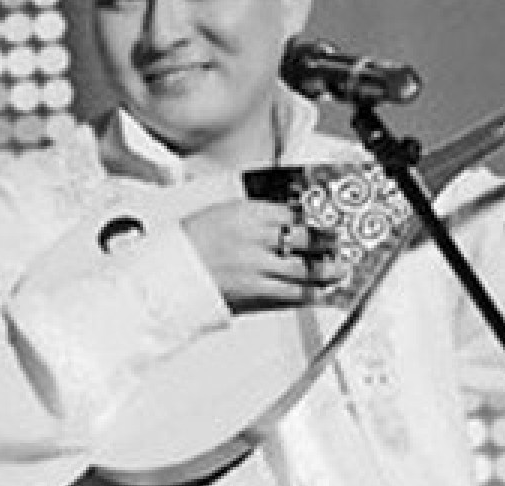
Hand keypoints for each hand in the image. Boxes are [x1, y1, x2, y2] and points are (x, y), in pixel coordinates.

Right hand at [181, 199, 339, 312]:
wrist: (165, 276)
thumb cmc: (187, 244)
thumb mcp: (219, 214)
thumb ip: (253, 216)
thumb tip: (281, 218)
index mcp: (245, 213)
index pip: (291, 211)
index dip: (312, 216)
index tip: (324, 218)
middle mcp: (255, 238)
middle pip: (304, 237)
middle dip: (326, 240)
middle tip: (339, 241)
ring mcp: (256, 266)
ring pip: (303, 268)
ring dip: (326, 269)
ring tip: (340, 268)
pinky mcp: (253, 293)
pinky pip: (290, 293)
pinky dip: (310, 293)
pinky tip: (321, 292)